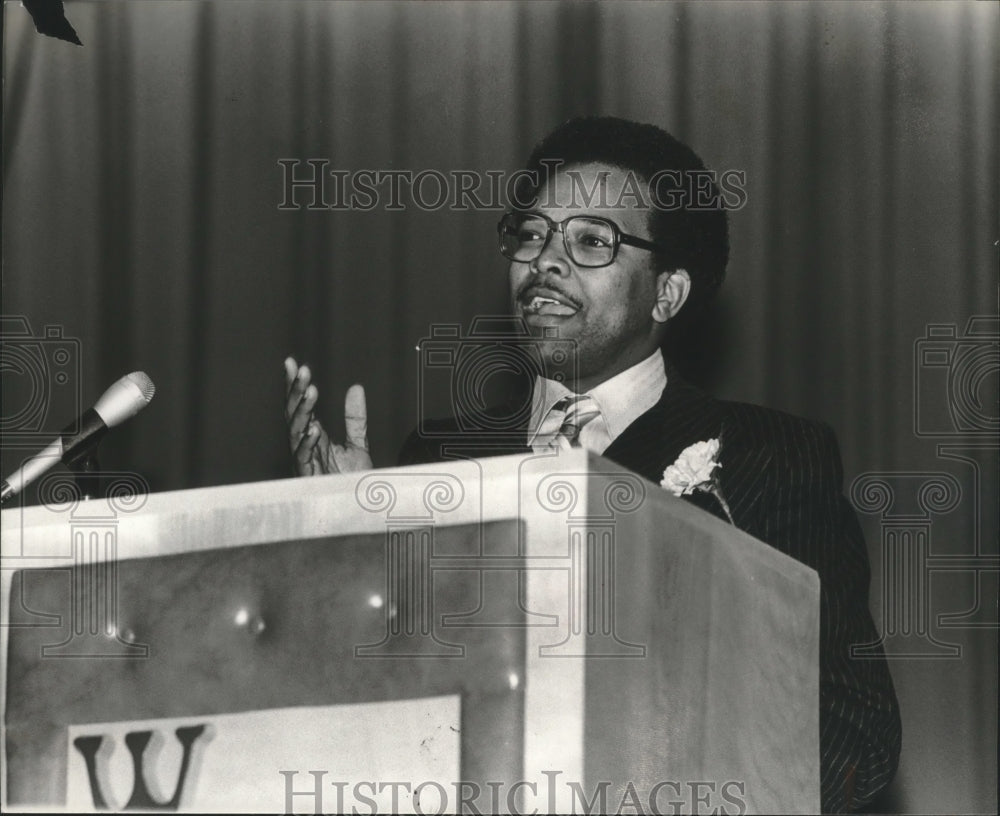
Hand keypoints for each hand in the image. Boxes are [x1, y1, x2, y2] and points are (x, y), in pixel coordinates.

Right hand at [284, 357, 372, 475]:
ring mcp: (304, 463)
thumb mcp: (357, 444)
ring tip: (310, 392)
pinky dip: (308, 443)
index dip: (295, 385)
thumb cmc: (353, 483)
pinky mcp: (309, 479)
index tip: (292, 362)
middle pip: (294, 415)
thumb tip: (356, 387)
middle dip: (296, 392)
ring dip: (303, 412)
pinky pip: (304, 459)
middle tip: (302, 370)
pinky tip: (314, 428)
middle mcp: (304, 448)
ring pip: (295, 433)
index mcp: (312, 437)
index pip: (300, 406)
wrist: (359, 511)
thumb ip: (355, 418)